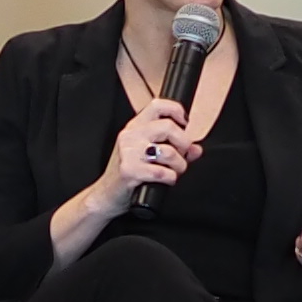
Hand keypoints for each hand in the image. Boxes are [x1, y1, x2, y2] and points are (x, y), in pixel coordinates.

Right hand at [91, 93, 195, 220]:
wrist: (106, 196)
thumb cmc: (128, 175)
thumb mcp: (149, 157)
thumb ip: (174, 150)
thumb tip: (196, 149)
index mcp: (135, 127)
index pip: (158, 105)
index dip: (176, 111)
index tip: (184, 124)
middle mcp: (130, 135)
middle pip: (169, 127)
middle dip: (183, 145)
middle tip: (181, 157)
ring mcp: (128, 152)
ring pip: (169, 151)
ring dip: (179, 166)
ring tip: (174, 172)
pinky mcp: (129, 170)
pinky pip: (162, 172)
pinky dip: (170, 178)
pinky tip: (165, 181)